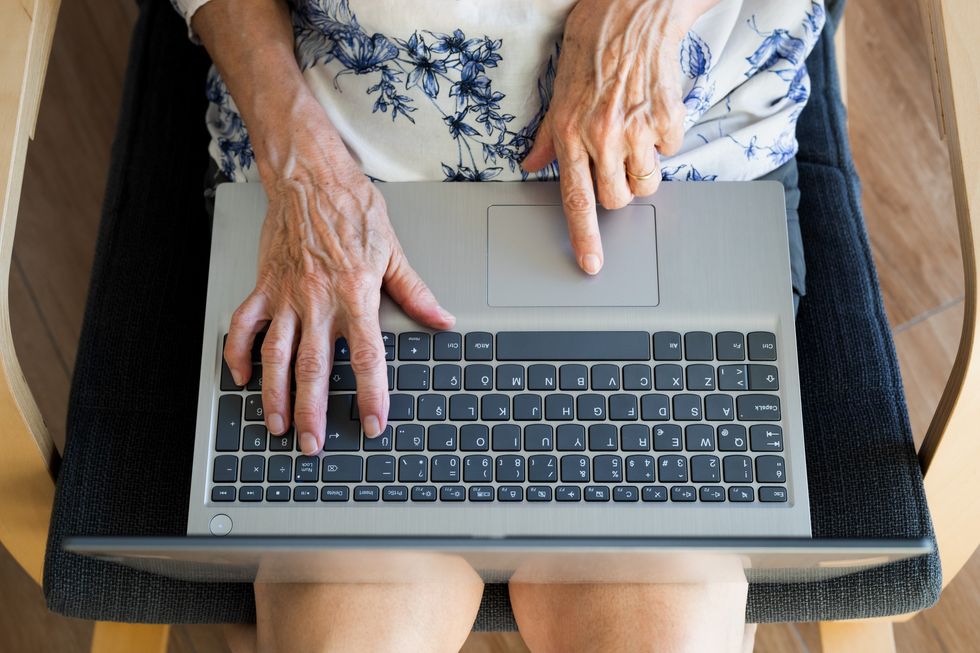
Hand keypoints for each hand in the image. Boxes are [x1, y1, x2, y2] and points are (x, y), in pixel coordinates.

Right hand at [223, 101, 453, 454]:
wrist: (310, 175)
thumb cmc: (352, 208)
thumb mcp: (393, 251)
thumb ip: (415, 292)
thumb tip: (443, 320)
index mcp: (355, 295)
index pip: (366, 357)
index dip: (371, 395)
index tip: (373, 423)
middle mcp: (318, 300)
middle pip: (313, 368)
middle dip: (313, 412)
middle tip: (313, 444)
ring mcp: (286, 295)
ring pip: (275, 355)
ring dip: (274, 395)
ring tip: (277, 425)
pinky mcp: (263, 285)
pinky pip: (245, 325)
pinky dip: (238, 353)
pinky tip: (240, 379)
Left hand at [522, 0, 714, 274]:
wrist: (631, 11)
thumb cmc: (590, 48)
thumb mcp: (557, 92)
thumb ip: (547, 137)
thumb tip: (532, 165)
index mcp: (570, 134)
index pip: (576, 199)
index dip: (585, 237)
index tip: (591, 264)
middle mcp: (602, 136)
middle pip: (618, 200)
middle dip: (620, 189)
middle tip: (617, 159)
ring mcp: (637, 128)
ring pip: (647, 182)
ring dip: (644, 167)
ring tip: (635, 133)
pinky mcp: (667, 117)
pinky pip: (671, 151)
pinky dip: (665, 138)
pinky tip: (652, 110)